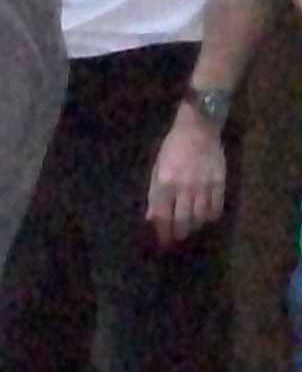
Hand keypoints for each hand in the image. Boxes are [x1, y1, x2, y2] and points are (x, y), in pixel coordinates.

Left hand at [146, 105, 225, 247]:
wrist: (198, 129)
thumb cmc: (173, 148)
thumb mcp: (157, 169)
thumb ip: (154, 195)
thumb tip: (151, 217)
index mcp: (165, 184)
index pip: (163, 216)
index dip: (163, 232)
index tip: (164, 242)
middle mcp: (184, 188)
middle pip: (182, 220)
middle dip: (179, 233)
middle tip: (178, 238)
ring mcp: (203, 186)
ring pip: (200, 216)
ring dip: (195, 226)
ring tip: (192, 228)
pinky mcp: (219, 182)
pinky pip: (217, 206)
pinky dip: (212, 216)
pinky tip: (208, 218)